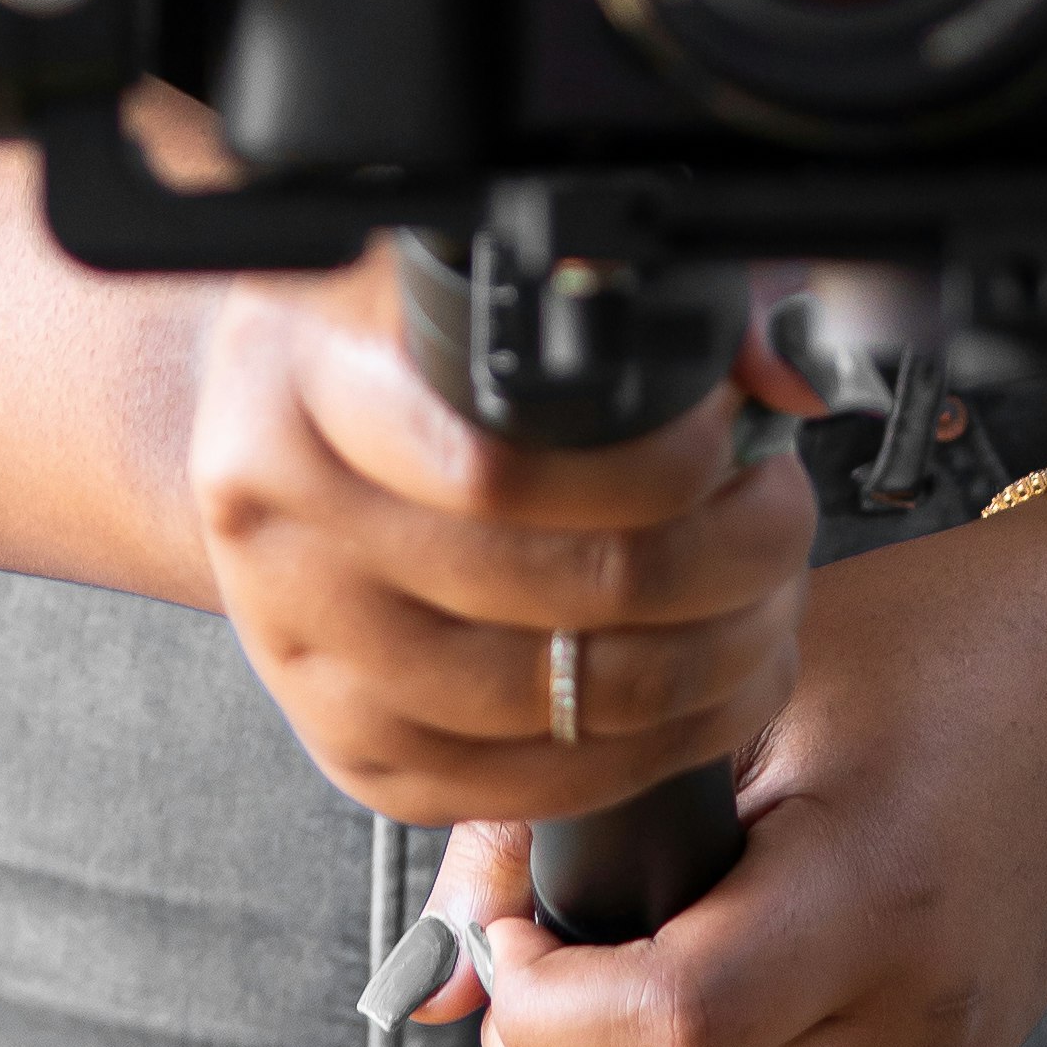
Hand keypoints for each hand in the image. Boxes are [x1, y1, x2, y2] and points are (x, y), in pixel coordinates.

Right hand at [185, 236, 818, 824]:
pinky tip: (705, 684)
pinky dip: (649, 748)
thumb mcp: (474, 261)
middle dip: (724, 561)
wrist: (266, 441)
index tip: (729, 438)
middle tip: (776, 517)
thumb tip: (781, 370)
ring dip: (710, 661)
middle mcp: (285, 529)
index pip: (502, 470)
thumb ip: (645, 287)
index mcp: (303, 383)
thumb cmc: (386, 344)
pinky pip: (531, 786)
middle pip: (561, 590)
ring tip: (762, 597)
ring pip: (562, 704)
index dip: (656, 468)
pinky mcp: (355, 752)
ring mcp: (310, 657)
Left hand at [418, 506, 1046, 1046]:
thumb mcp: (742, 680)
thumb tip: (432, 981)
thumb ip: (572, 815)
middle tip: (530, 966)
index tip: (515, 919)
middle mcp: (915, 1025)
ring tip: (588, 1019)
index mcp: (876, 891)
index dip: (540, 995)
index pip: (670, 1026)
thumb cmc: (919, 649)